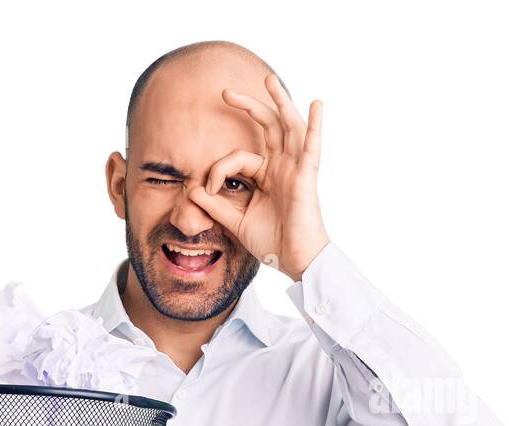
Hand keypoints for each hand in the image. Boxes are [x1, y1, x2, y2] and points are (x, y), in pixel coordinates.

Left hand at [188, 73, 328, 281]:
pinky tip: (317, 105)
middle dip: (249, 106)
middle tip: (225, 91)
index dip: (219, 168)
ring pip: (289, 127)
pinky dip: (315, 126)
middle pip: (268, 127)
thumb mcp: (237, 221)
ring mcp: (295, 170)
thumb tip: (191, 188)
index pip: (239, 157)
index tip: (208, 189)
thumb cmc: (274, 244)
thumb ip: (215, 205)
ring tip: (269, 79)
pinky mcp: (306, 177)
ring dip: (280, 102)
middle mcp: (282, 168)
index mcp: (267, 177)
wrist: (296, 262)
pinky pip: (312, 148)